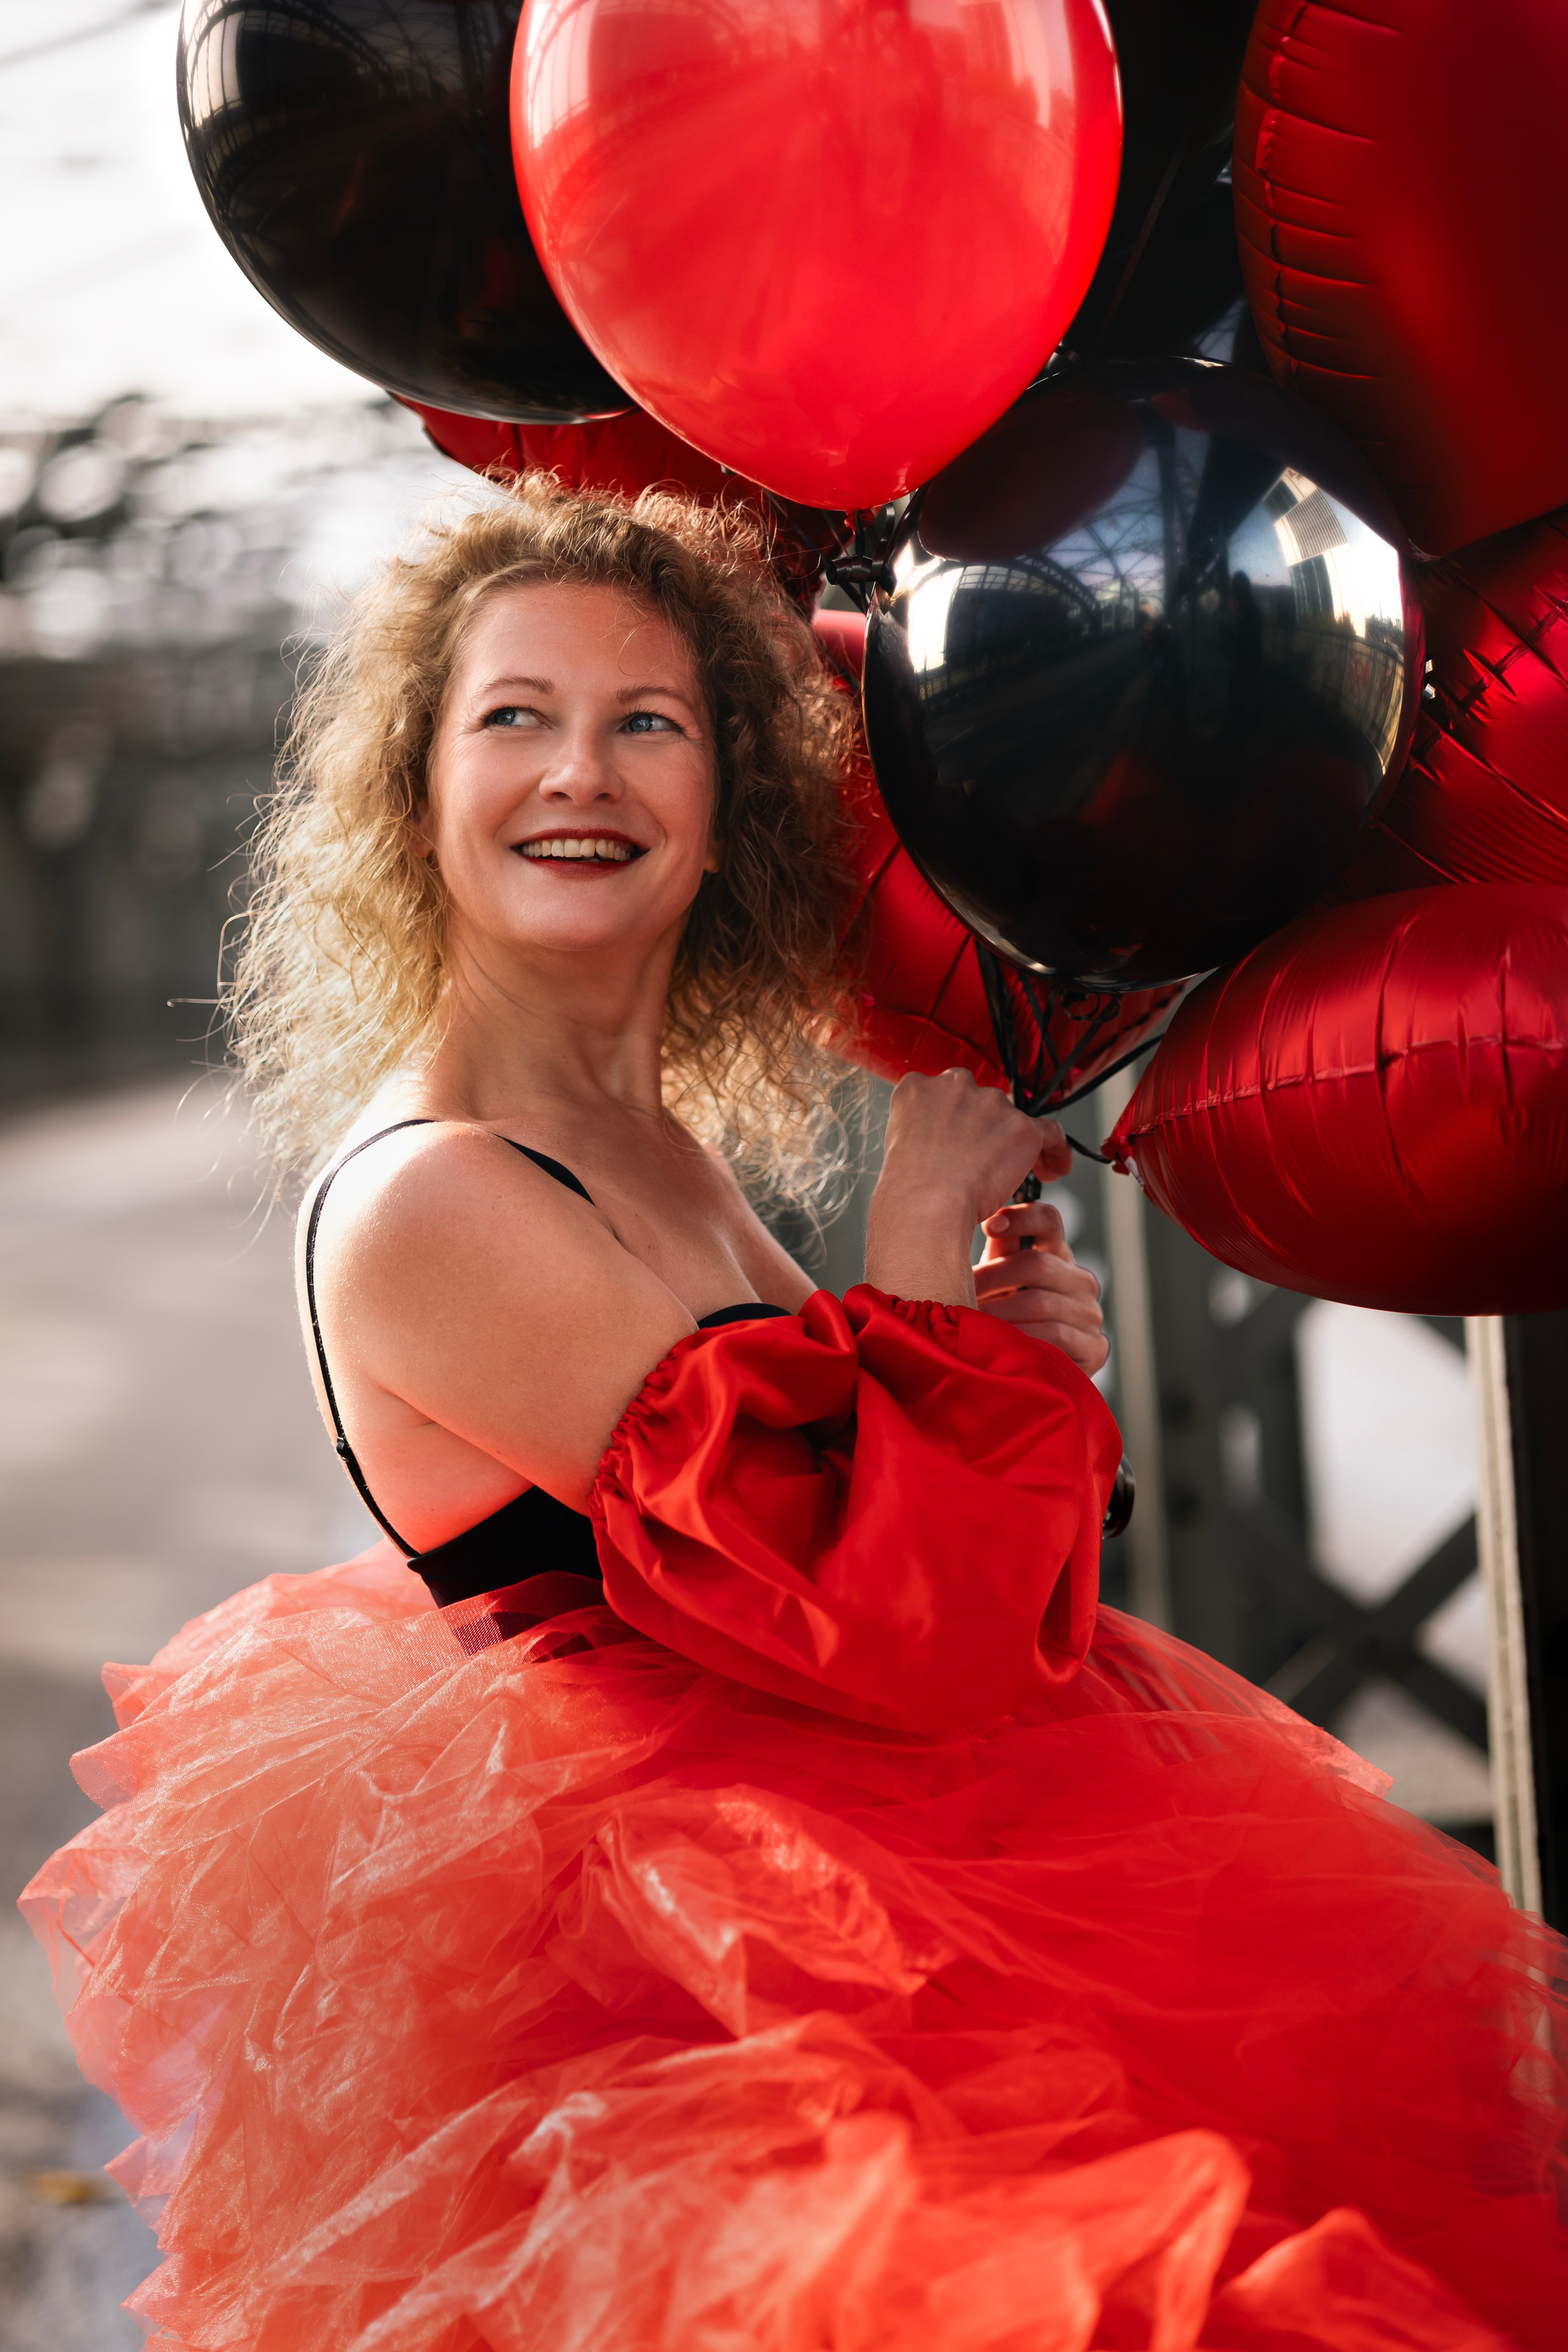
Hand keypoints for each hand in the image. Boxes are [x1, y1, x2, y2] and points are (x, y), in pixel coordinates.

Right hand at [865, 1069, 1071, 1308]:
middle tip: (986, 1159)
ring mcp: (990, 1103)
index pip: (945, 1092)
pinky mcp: (1021, 1126)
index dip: (958, 1117)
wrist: (926, 1204)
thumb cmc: (908, 1189)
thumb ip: (920, 1129)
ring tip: (1019, 1173)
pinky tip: (1053, 1168)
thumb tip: (937, 1141)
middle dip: (987, 1127)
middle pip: (982, 1100)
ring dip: (1016, 1141)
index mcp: (917, 1087)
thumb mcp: (898, 1144)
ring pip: (1014, 1116)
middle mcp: (955, 1085)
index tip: (963, 1138)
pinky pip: (1050, 1132)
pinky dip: (1055, 1150)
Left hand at [974, 1197, 1107, 1376]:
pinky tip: (997, 1344)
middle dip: (992, 1278)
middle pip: (1037, 1264)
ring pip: (1041, 1302)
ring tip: (967, 1322)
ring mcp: (1091, 1314)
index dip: (1021, 1217)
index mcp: (1057, 1256)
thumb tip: (987, 1217)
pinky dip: (1021, 1339)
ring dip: (998, 1314)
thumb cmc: (1005, 1318)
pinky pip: (1055, 1337)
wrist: (1030, 1374)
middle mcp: (1080, 1281)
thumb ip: (998, 1250)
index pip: (1048, 1221)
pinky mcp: (1095, 1347)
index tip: (990, 1226)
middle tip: (957, 1291)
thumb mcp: (998, 1282)